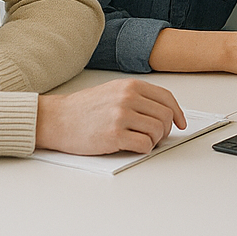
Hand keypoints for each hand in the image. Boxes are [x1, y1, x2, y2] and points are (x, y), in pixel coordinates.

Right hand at [35, 78, 185, 155]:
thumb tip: (163, 111)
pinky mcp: (114, 135)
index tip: (180, 123)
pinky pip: (144, 144)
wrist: (55, 119)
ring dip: (155, 140)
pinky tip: (136, 148)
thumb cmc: (82, 109)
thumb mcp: (113, 91)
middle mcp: (128, 98)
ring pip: (157, 130)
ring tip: (145, 142)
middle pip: (165, 116)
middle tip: (158, 137)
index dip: (177, 112)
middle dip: (166, 129)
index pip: (166, 98)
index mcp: (130, 86)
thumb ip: (136, 97)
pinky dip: (145, 149)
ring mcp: (121, 116)